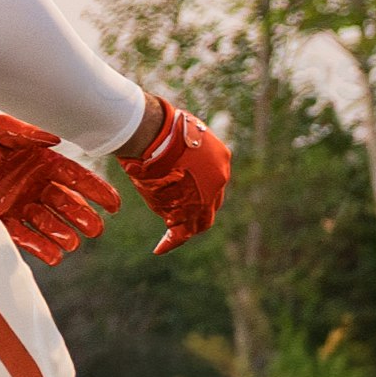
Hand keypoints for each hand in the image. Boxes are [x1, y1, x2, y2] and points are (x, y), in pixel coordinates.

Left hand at [0, 101, 116, 263]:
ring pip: (48, 224)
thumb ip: (25, 132)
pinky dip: (40, 247)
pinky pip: (24, 236)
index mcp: (40, 163)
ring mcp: (17, 204)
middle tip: (95, 230)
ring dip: (62, 235)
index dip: (97, 192)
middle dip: (83, 218)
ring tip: (72, 243)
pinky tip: (54, 257)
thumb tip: (55, 141)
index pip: (76, 179)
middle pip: (66, 205)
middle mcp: (33, 186)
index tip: (114, 206)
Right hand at [115, 92, 235, 249]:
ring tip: (167, 236)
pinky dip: (171, 242)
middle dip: (195, 212)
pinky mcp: (190, 207)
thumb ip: (182, 151)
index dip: (200, 192)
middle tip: (177, 218)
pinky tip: (159, 248)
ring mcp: (207, 194)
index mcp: (221, 158)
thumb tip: (166, 153)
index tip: (185, 197)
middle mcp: (221, 178)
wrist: (153, 132)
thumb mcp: (179, 136)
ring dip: (183, 227)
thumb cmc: (157, 128)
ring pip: (200, 220)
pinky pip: (182, 231)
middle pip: (211, 204)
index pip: (214, 183)